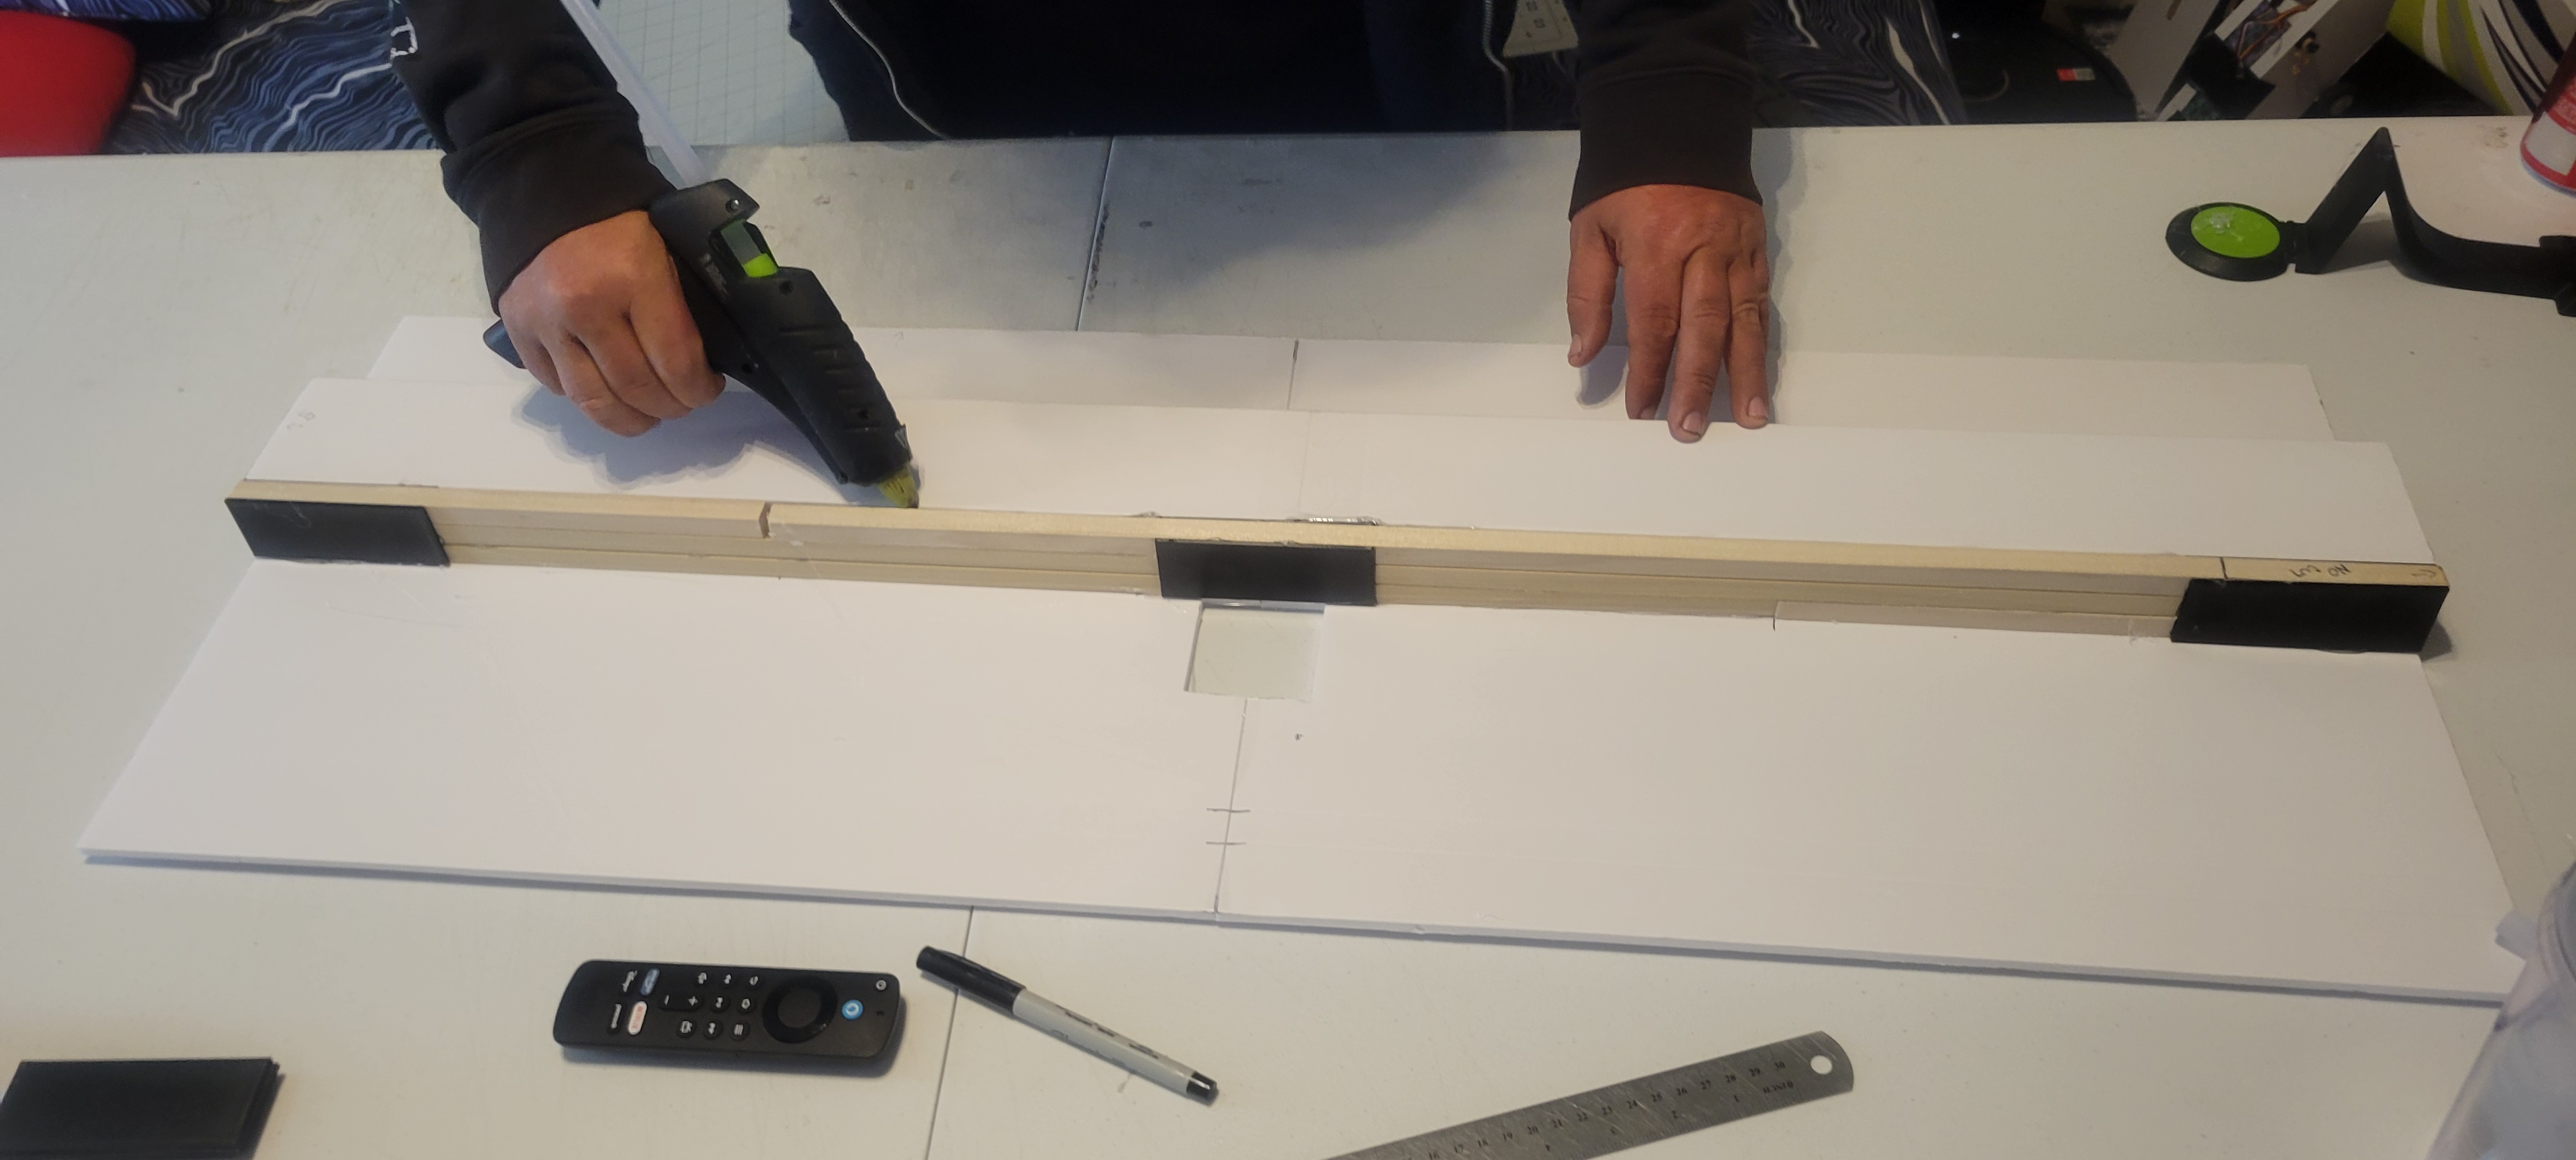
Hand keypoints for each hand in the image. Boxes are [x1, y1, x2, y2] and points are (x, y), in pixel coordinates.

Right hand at [498, 210, 722, 435]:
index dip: (699, 389)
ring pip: (593, 400)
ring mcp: (546, 322)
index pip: (675, 362)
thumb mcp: (667, 243)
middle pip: (636, 389)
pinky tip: (606, 389)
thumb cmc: (616, 213)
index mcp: (634, 278)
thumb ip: (683, 299)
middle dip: (669, 407)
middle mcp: (585, 306)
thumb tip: (706, 355)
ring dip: (628, 419)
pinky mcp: (518, 329)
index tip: (707, 390)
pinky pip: (556, 385)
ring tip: (647, 415)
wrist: (541, 181)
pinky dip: (586, 396)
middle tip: (681, 403)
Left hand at [1566, 185, 1770, 441]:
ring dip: (1743, 374)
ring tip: (1747, 419)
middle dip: (1695, 383)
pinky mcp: (1758, 247)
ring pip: (1743, 320)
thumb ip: (1588, 293)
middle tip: (1688, 429)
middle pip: (1702, 328)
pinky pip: (1761, 302)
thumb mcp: (1590, 228)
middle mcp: (1702, 251)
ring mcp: (1736, 250)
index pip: (1653, 323)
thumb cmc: (1624, 180)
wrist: (1678, 119)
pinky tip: (1759, 377)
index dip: (1648, 371)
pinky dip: (1760, 343)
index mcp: (1655, 246)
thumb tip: (1583, 354)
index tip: (1641, 411)